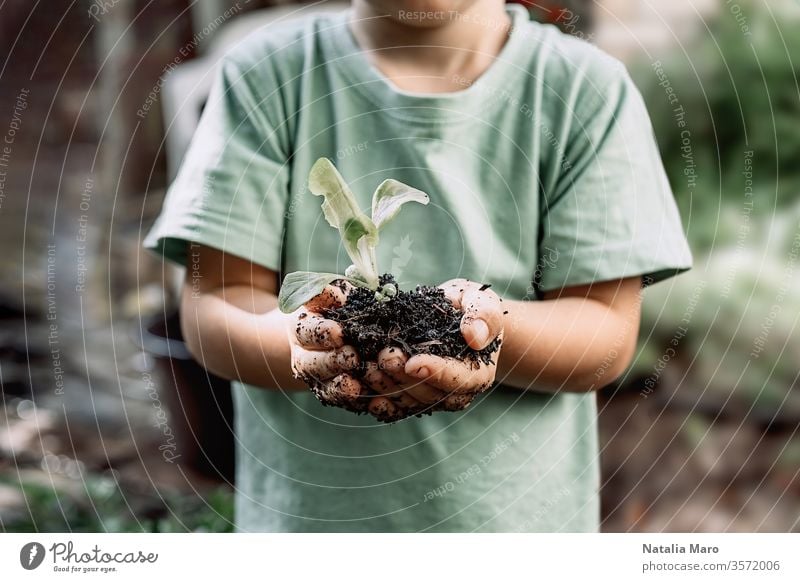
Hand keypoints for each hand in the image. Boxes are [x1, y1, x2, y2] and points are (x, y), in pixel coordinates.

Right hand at [289, 282, 414, 420]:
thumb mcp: (333, 295)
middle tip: (353, 357)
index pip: (308, 332)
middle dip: (333, 361)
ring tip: (357, 385)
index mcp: (302, 329)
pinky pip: (341, 402)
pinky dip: (354, 402)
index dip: (322, 333)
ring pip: (325, 387)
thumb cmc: (335, 309)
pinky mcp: (332, 394)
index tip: (339, 332)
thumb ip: (333, 294)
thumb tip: (341, 297)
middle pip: (313, 363)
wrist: (330, 335)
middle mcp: (304, 358)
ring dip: (341, 387)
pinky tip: (369, 400)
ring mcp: (317, 379)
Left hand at [362, 279, 504, 417]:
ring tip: (362, 364)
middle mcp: (453, 393)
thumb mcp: (481, 301)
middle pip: (426, 392)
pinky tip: (354, 385)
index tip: (413, 362)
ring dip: (382, 385)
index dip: (435, 371)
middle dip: (401, 376)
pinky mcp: (409, 396)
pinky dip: (372, 395)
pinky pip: (390, 403)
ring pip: (404, 400)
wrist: (456, 317)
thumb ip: (483, 315)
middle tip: (381, 355)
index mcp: (476, 373)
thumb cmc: (471, 308)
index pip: (457, 378)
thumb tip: (474, 336)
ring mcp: (430, 397)